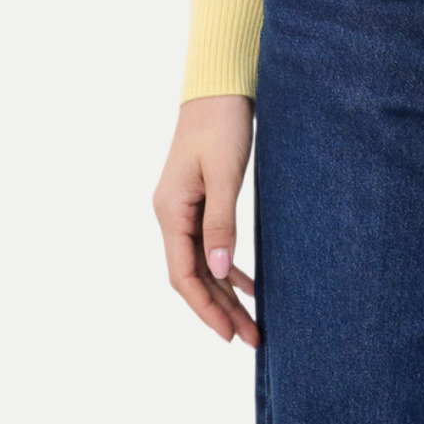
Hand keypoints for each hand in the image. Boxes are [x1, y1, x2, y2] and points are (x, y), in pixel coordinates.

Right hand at [153, 93, 259, 346]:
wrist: (219, 85)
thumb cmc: (222, 123)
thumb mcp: (224, 173)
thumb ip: (220, 222)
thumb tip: (221, 272)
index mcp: (170, 211)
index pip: (183, 275)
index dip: (205, 308)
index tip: (228, 335)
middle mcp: (171, 214)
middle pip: (194, 276)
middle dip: (221, 309)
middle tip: (252, 338)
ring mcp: (183, 208)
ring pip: (203, 264)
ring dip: (226, 293)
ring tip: (253, 322)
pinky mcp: (199, 200)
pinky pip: (210, 245)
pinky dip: (229, 267)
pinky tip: (249, 284)